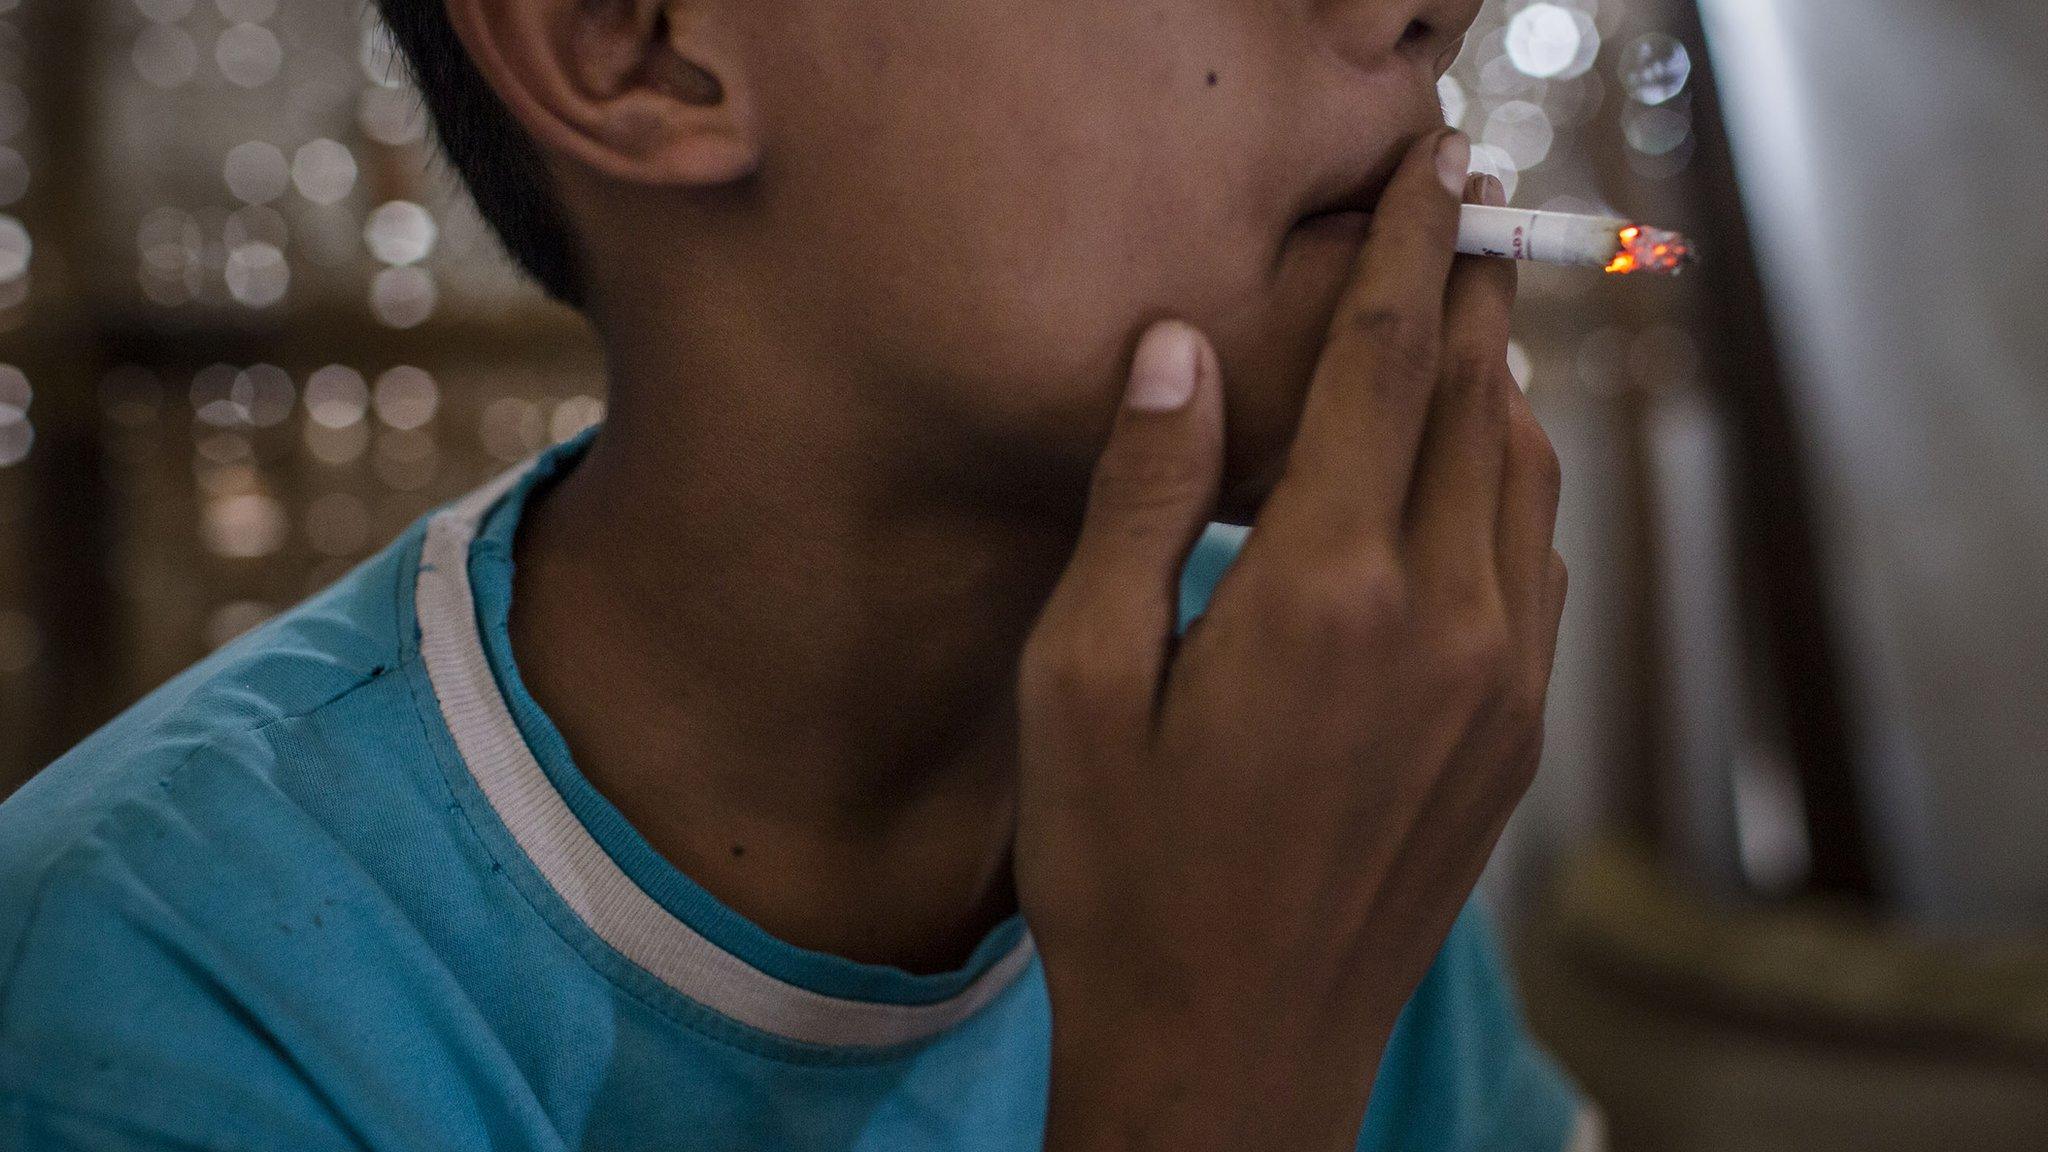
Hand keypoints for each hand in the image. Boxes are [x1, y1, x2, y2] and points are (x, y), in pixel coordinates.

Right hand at [1016, 130, 1566, 1151]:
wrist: (1233, 1056)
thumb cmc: (1128, 878)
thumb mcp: (1082, 685)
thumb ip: (1142, 504)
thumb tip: (1181, 352)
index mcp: (1329, 593)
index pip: (1387, 367)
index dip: (1410, 251)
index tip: (1436, 171)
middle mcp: (1445, 625)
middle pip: (1478, 406)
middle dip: (1470, 298)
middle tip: (1467, 220)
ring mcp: (1500, 690)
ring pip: (1528, 485)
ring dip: (1501, 391)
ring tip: (1470, 332)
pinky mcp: (1516, 745)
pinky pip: (1541, 573)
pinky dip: (1517, 492)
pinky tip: (1480, 481)